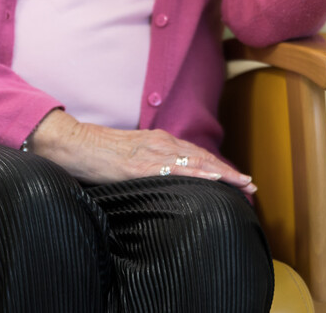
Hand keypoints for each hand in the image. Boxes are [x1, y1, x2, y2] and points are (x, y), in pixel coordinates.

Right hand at [29, 110, 255, 194]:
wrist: (73, 143)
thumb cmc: (97, 153)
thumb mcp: (129, 155)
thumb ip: (147, 165)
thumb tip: (160, 180)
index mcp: (159, 141)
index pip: (196, 154)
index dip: (219, 166)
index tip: (237, 178)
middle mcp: (161, 142)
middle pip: (203, 157)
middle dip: (229, 172)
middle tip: (251, 185)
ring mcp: (153, 153)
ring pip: (196, 162)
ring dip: (223, 174)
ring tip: (243, 185)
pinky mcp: (141, 165)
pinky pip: (175, 170)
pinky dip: (198, 174)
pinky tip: (214, 180)